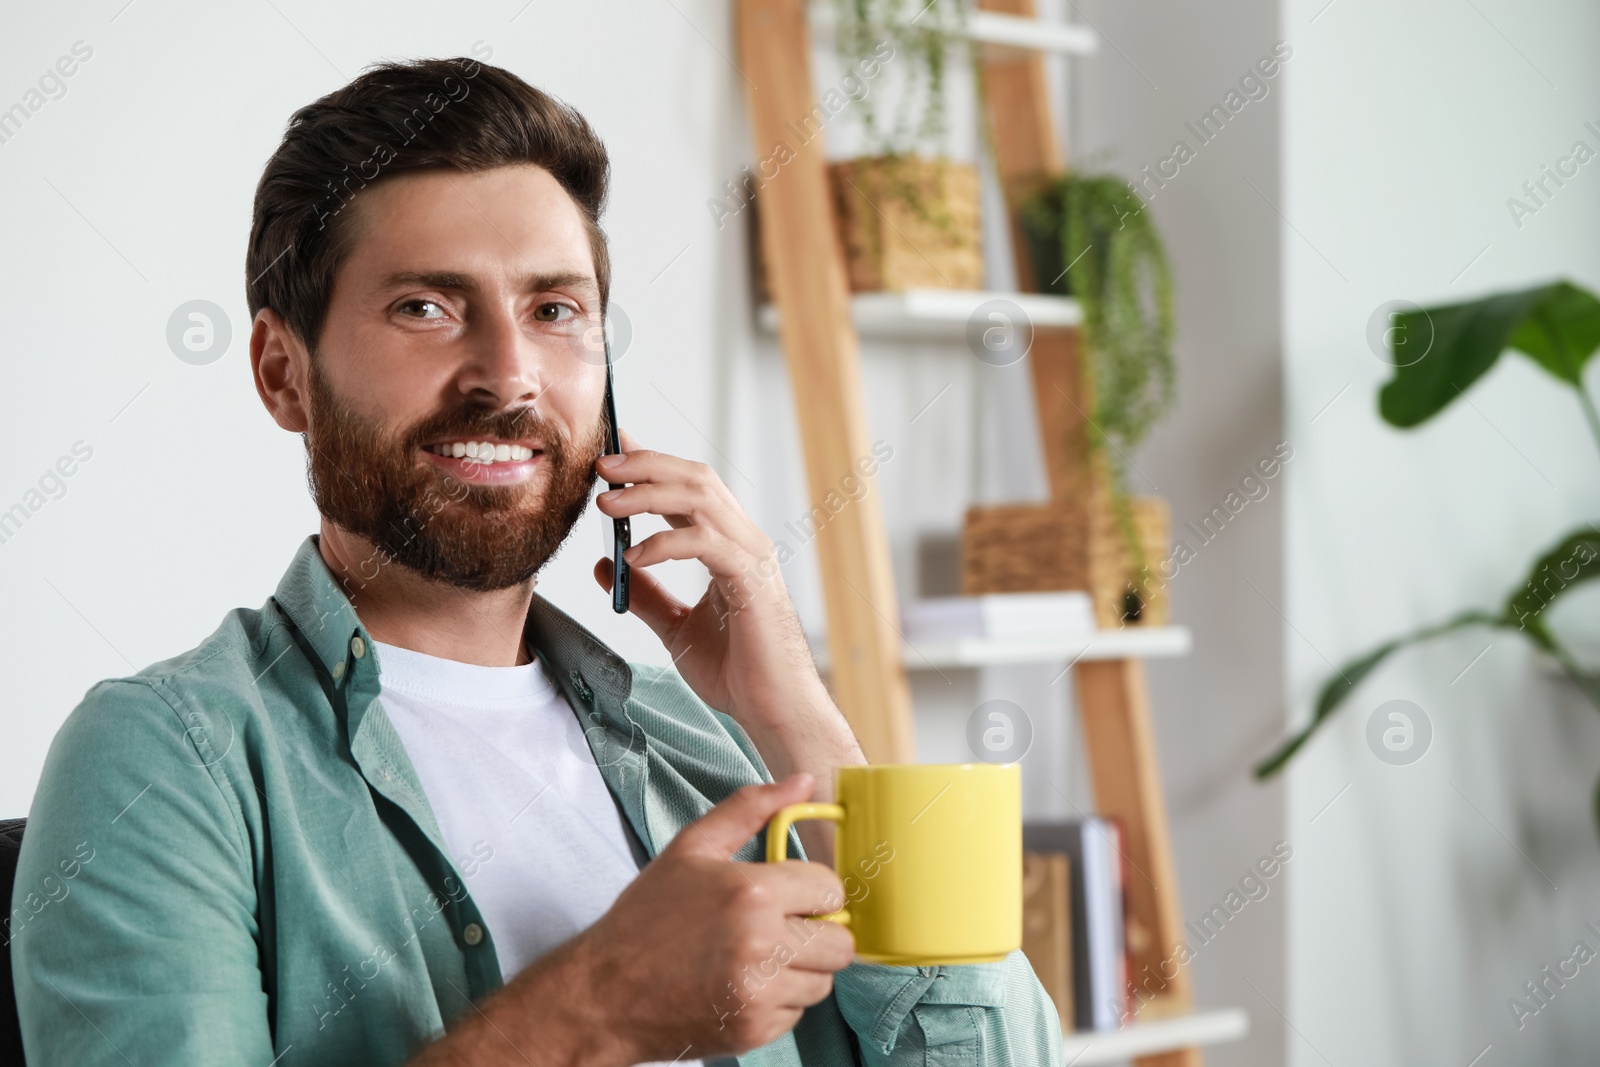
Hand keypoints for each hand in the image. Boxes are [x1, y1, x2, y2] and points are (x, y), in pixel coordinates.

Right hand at [573, 775, 854, 1061]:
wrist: (603, 992)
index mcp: (751, 892)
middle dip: (818, 933)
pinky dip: (778, 1002)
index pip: (830, 890)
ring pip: (823, 981)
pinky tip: (742, 986)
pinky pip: (798, 1014)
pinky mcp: (754, 1030)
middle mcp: (762, 944)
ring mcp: (759, 993)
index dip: (813, 890)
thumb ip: (750, 809)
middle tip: (782, 929)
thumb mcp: (691, 848)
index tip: (791, 896)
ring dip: (800, 970)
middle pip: (840, 942)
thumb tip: (803, 782)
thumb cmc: (646, 917)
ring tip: (758, 958)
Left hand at [592, 432, 865, 866]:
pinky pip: (706, 543)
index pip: (689, 488)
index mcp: (729, 547)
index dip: (651, 462)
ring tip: (607, 503)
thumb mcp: (677, 627)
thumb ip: (645, 595)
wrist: (773, 710)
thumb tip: (602, 563)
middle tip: (601, 465)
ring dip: (648, 493)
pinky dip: (666, 542)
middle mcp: (744, 541)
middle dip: (646, 464)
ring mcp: (752, 557)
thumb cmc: (739, 672)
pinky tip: (635, 556)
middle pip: (696, 479)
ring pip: (701, 499)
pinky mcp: (752, 581)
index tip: (612, 448)